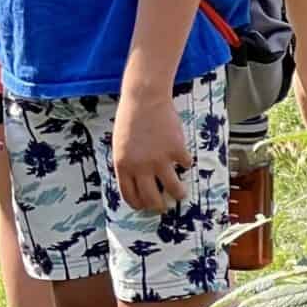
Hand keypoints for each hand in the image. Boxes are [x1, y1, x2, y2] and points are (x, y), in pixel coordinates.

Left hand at [112, 82, 189, 213]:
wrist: (144, 100)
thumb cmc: (130, 120)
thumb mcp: (120, 145)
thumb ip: (127, 164)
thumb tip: (137, 183)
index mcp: (122, 166)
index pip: (129, 195)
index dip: (138, 204)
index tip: (144, 206)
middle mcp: (141, 167)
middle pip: (152, 199)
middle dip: (159, 207)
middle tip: (165, 206)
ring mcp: (160, 160)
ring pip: (174, 190)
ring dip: (179, 194)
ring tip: (181, 194)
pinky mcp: (177, 151)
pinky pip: (186, 165)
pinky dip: (186, 162)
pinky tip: (182, 155)